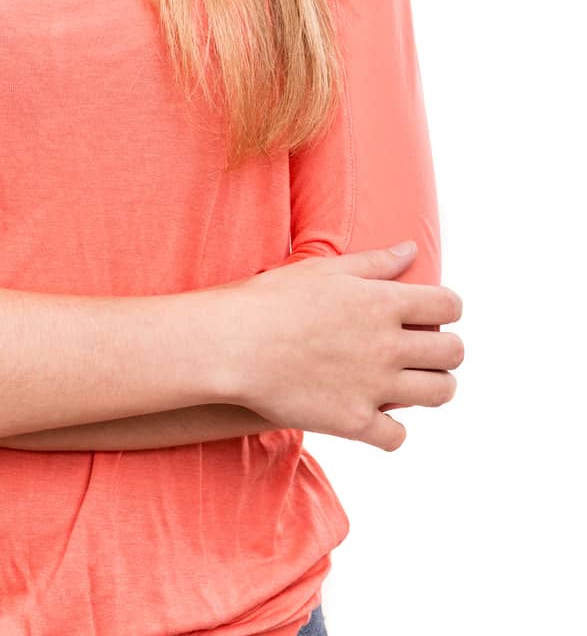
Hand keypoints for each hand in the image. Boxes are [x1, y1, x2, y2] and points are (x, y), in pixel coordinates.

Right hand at [197, 241, 463, 451]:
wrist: (233, 345)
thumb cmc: (273, 299)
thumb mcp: (326, 269)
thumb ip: (375, 262)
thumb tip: (411, 250)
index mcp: (384, 302)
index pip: (450, 304)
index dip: (448, 308)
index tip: (433, 314)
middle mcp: (389, 345)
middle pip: (453, 352)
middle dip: (446, 350)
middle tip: (426, 351)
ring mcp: (374, 386)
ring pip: (440, 393)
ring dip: (434, 387)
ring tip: (414, 383)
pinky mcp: (354, 422)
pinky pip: (397, 437)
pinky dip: (392, 429)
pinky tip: (377, 417)